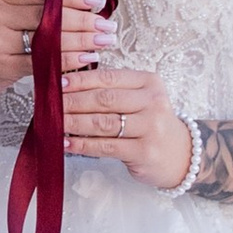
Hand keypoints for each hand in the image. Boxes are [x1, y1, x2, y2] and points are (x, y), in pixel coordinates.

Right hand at [0, 0, 113, 100]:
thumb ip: (30, 5)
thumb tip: (76, 0)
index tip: (97, 1)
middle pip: (49, 14)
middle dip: (84, 20)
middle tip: (108, 24)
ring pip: (48, 39)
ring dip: (81, 41)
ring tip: (104, 42)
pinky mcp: (1, 65)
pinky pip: (41, 62)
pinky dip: (66, 61)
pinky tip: (85, 60)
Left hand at [60, 53, 192, 190]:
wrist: (181, 154)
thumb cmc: (151, 124)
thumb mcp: (141, 100)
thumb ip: (113, 91)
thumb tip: (70, 88)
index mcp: (149, 83)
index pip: (109, 78)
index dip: (81, 80)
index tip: (58, 83)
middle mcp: (153, 102)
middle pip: (104, 100)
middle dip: (73, 101)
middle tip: (50, 104)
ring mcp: (150, 128)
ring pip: (103, 123)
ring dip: (74, 123)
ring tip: (54, 123)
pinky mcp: (144, 151)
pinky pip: (106, 146)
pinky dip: (83, 144)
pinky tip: (68, 143)